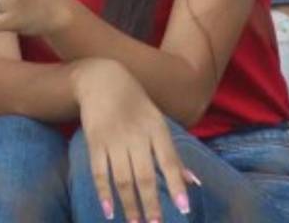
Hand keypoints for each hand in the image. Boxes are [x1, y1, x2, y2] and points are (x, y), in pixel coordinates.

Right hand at [73, 59, 196, 221]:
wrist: (102, 79)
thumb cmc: (136, 104)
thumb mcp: (159, 123)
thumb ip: (173, 154)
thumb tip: (194, 183)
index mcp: (156, 129)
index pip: (169, 161)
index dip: (177, 185)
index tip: (184, 209)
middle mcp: (136, 135)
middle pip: (144, 175)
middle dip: (151, 203)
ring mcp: (114, 139)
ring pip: (123, 178)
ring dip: (129, 204)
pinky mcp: (94, 142)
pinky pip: (99, 172)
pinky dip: (104, 192)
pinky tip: (109, 211)